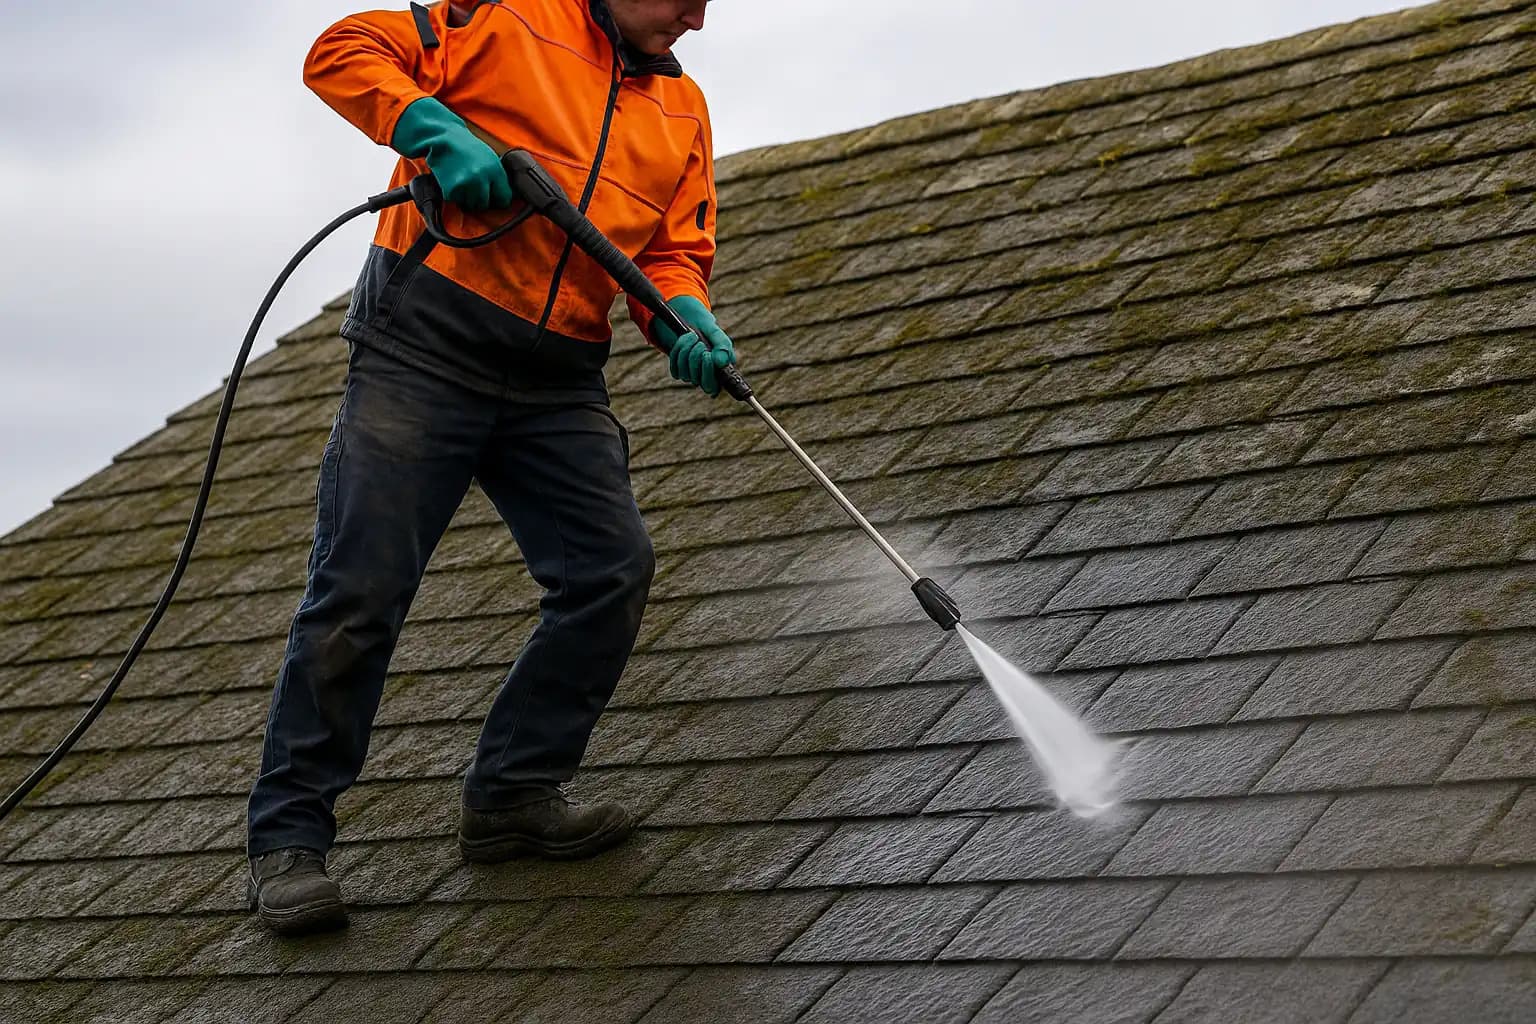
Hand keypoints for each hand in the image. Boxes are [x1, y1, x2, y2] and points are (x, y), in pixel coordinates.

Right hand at [391, 97, 512, 210]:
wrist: (444, 137)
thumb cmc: (467, 146)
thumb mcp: (490, 158)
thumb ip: (497, 178)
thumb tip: (503, 197)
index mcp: (495, 170)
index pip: (504, 198)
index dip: (498, 199)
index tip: (493, 197)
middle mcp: (482, 178)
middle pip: (485, 204)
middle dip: (480, 199)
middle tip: (473, 188)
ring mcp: (466, 184)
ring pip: (470, 205)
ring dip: (466, 198)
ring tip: (463, 182)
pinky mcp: (451, 189)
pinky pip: (455, 200)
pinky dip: (453, 194)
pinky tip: (453, 180)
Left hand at [652, 296, 735, 397]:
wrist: (690, 320)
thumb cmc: (707, 329)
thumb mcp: (716, 333)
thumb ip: (722, 346)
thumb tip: (722, 363)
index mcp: (721, 372)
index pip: (714, 387)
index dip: (709, 373)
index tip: (708, 354)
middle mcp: (706, 378)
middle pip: (699, 382)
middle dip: (696, 359)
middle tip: (700, 342)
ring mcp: (692, 376)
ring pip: (685, 374)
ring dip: (687, 351)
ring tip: (692, 335)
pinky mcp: (679, 371)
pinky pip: (675, 368)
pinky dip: (678, 351)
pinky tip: (684, 340)